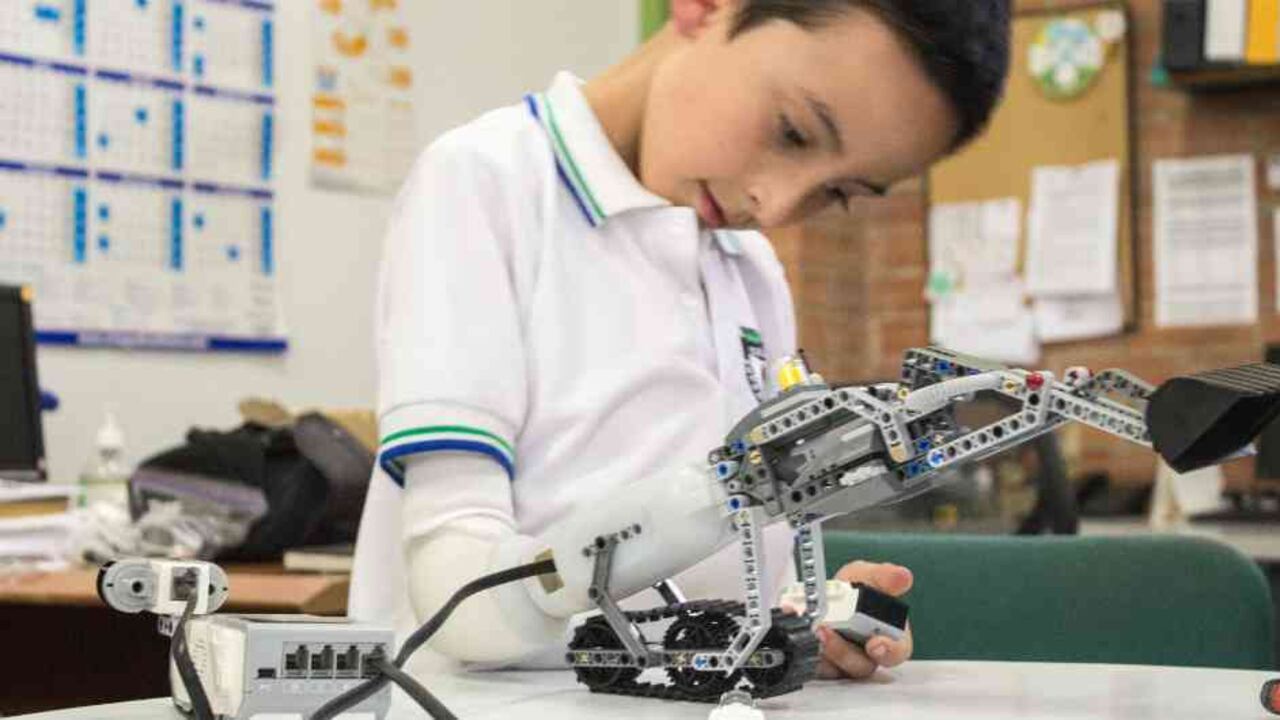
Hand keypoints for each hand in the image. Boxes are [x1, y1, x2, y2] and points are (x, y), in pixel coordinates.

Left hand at [815, 561, 913, 679]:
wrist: (825, 593)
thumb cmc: (855, 590)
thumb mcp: (869, 576)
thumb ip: (885, 578)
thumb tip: (903, 576)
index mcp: (888, 636)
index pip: (896, 652)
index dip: (889, 651)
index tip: (876, 644)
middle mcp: (866, 655)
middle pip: (861, 665)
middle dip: (843, 650)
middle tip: (829, 631)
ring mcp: (843, 663)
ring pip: (836, 668)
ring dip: (823, 649)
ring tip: (814, 628)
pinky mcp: (820, 665)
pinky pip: (813, 665)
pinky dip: (806, 648)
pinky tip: (801, 630)